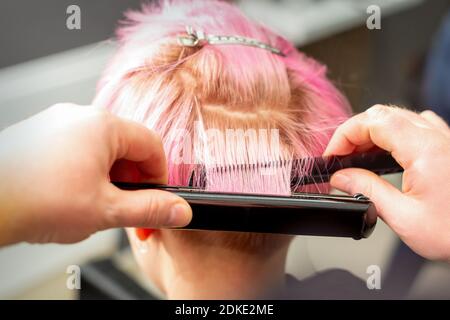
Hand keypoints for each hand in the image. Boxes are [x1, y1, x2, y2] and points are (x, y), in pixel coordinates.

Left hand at [0, 103, 191, 244]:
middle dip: (131, 179)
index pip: (151, 144)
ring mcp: (56, 123)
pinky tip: (72, 193)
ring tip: (95, 203)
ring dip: (108, 176)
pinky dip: (84, 169)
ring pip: (101, 148)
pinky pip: (76, 147)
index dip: (159, 174)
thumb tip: (179, 209)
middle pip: (126, 146)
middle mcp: (79, 116)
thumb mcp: (106, 211)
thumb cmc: (35, 201)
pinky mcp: (40, 134)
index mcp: (102, 126)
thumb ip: (150, 209)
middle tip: (124, 207)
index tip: (157, 196)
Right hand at [324, 105, 449, 261]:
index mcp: (425, 150)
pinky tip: (386, 153)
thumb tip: (340, 178)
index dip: (344, 135)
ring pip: (398, 118)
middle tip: (341, 157)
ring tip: (358, 157)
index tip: (332, 155)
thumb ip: (367, 191)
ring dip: (372, 132)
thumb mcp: (404, 217)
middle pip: (383, 114)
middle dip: (354, 132)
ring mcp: (445, 140)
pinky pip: (415, 126)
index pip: (372, 122)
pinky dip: (391, 135)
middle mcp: (437, 138)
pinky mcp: (448, 147)